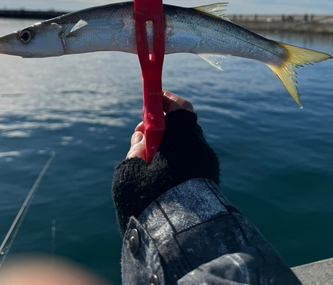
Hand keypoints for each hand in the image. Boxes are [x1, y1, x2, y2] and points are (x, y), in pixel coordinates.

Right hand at [112, 90, 219, 235]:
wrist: (183, 240)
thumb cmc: (151, 203)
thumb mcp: (130, 174)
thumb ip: (135, 150)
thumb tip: (141, 138)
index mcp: (183, 139)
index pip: (180, 108)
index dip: (165, 102)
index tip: (150, 105)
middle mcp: (200, 148)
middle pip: (183, 126)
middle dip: (162, 126)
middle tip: (142, 136)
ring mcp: (208, 165)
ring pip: (187, 145)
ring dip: (169, 146)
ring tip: (148, 162)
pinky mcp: (210, 181)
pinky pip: (192, 160)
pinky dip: (177, 160)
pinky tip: (161, 176)